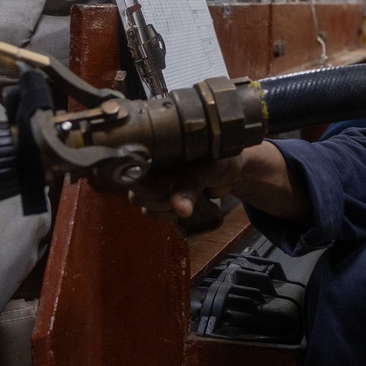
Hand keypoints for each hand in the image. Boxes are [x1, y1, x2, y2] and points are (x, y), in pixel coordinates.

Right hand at [128, 140, 310, 228]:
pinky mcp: (163, 199)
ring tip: (185, 196)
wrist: (233, 169)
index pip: (131, 170)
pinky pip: (154, 213)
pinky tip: (183, 206)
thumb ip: (191, 186)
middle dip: (158, 198)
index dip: (146, 183)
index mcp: (155, 150)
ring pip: (144, 205)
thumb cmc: (219, 157)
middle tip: (179, 189)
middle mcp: (151, 167)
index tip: (168, 181)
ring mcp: (155, 183)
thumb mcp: (206, 168)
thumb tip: (180, 210)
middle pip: (136, 193)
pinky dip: (167, 214)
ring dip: (164, 208)